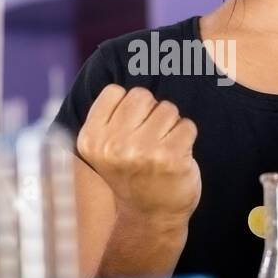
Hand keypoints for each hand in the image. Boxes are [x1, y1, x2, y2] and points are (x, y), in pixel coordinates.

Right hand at [77, 84, 200, 223]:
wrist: (151, 217)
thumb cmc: (132, 174)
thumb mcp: (106, 147)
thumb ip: (109, 114)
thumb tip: (130, 59)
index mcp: (91, 139)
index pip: (117, 92)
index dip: (129, 109)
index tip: (128, 133)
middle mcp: (112, 146)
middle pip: (143, 96)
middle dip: (151, 114)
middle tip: (148, 143)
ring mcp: (142, 152)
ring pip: (167, 109)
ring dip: (170, 127)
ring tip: (162, 151)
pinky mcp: (171, 158)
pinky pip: (187, 125)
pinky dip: (186, 138)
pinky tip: (176, 157)